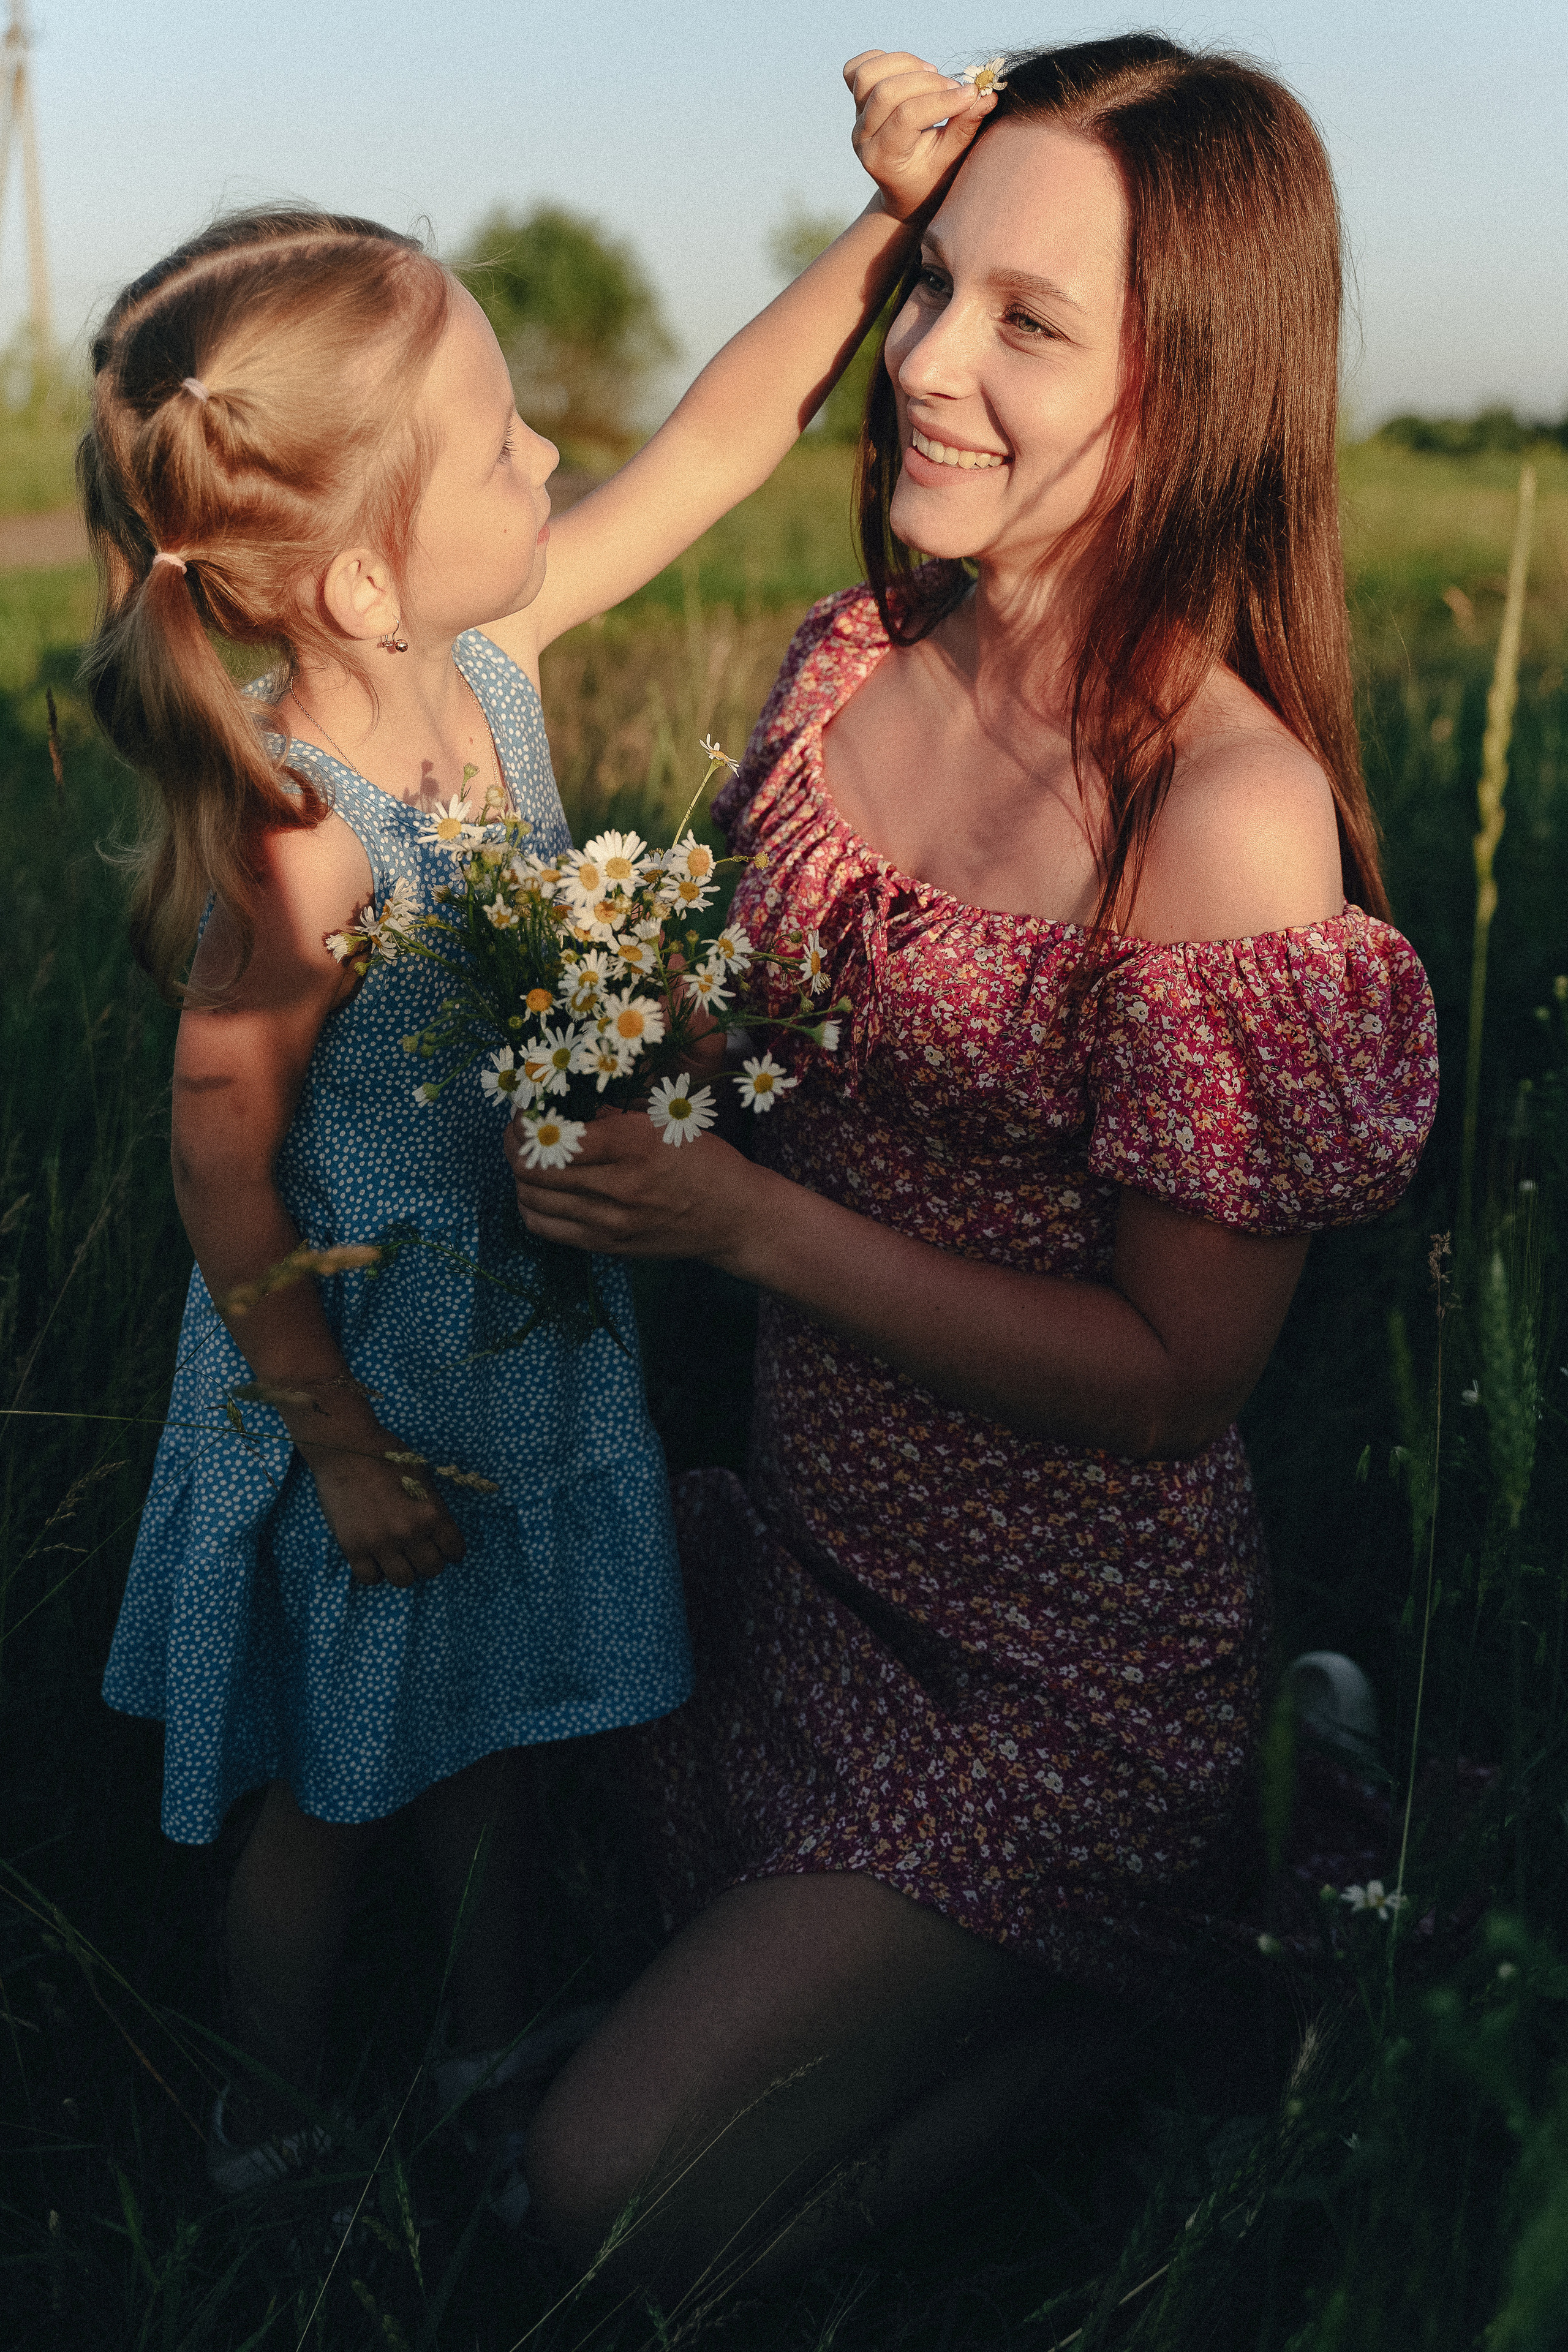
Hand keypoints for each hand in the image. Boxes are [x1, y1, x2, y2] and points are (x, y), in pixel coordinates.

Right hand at [302, 1422, 467, 1586]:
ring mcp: (380, 1543)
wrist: (345, 1447)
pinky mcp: (353, 1547)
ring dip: (403, 1569)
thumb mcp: (422, 1477)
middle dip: (429, 1561)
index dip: (452, 1551)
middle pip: (432, 1569)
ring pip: (403, 1580)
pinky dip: (374, 1571)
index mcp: (431, 1513)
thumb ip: (432, 1507)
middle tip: (420, 1551)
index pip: (455, 1550)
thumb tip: (438, 1530)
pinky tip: (374, 1557)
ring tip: (397, 1556)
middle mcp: (409, 1532)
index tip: (446, 1549)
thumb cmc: (386, 1455)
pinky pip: (370, 1578)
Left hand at [505, 1106, 760, 1267]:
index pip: (554, 1135)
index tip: (526, 1107)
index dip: (526, 1120)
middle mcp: (617, 1186)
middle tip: (518, 1131)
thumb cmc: (702, 1159)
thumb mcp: (663, 1120)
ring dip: (520, 1175)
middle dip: (514, 1145)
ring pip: (530, 1199)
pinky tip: (540, 1190)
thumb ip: (611, 1113)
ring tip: (527, 1158)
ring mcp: (609, 1222)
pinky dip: (531, 1206)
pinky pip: (544, 1227)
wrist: (733, 1217)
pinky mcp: (605, 1246)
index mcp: (634, 1144)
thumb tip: (559, 1104)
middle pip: (532, 1169)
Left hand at [844, 50, 996, 223]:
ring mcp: (857, 118)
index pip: (906, 116)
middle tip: (954, 87)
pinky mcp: (856, 102)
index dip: (942, 100)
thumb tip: (987, 96)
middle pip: (885, 91)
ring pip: (867, 75)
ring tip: (932, 73)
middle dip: (926, 82)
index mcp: (883, 159)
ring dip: (905, 64)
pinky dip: (882, 60)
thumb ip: (964, 128)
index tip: (972, 95)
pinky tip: (908, 70)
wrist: (904, 189)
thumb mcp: (950, 161)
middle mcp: (863, 138)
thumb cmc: (931, 179)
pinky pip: (856, 69)